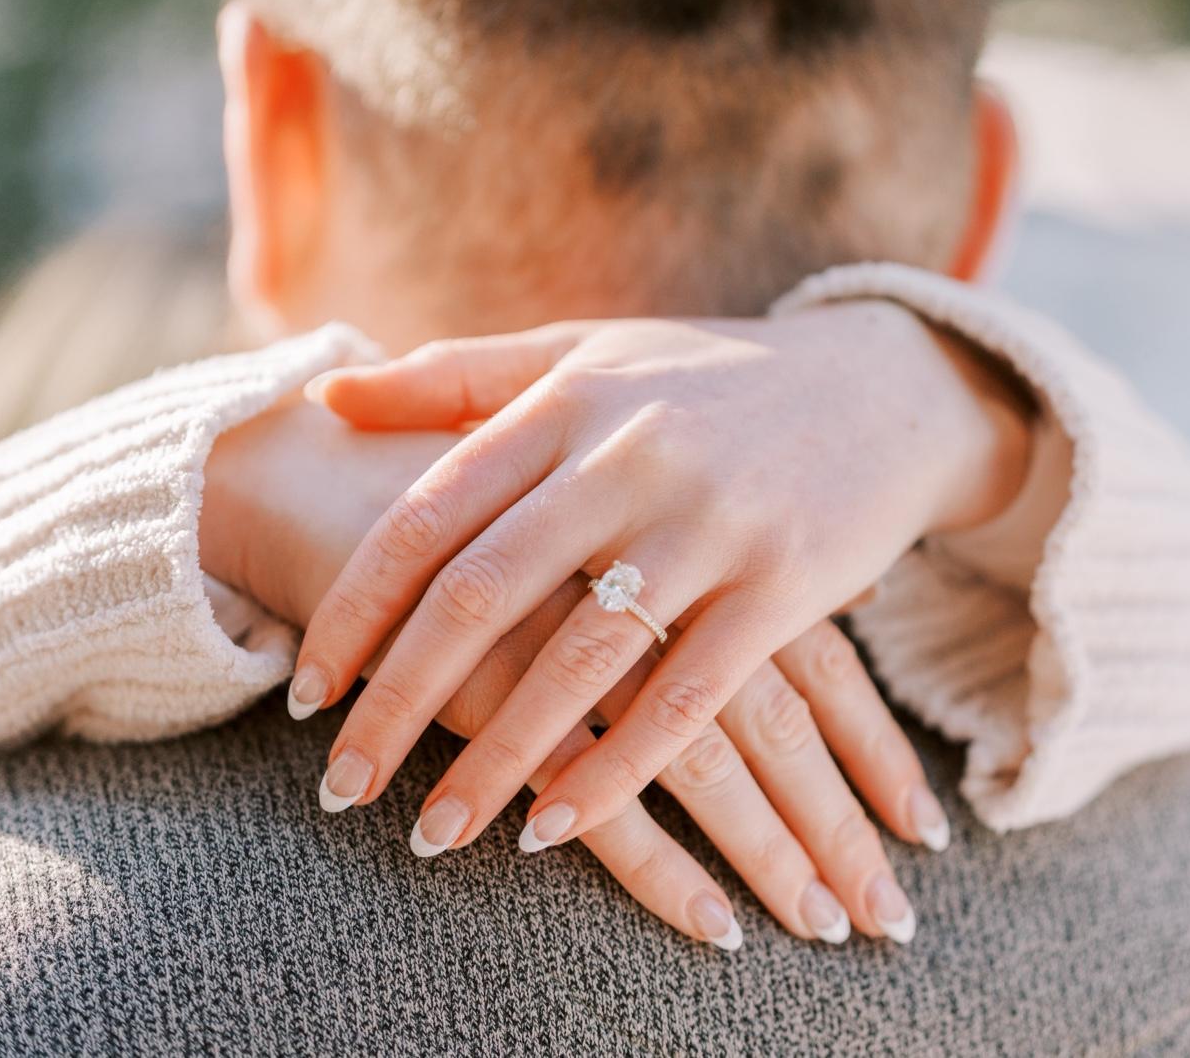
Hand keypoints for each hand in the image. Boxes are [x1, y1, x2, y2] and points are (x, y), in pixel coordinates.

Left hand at [296, 303, 1030, 921]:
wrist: (882, 386)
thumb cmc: (708, 378)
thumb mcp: (585, 354)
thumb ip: (458, 375)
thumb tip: (327, 392)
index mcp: (567, 403)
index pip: (430, 513)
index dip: (357, 608)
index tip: (308, 690)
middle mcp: (629, 458)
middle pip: (483, 595)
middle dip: (397, 702)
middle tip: (338, 788)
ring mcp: (710, 523)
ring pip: (579, 662)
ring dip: (495, 762)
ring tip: (430, 835)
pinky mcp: (785, 586)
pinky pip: (687, 700)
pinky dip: (616, 772)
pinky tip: (552, 830)